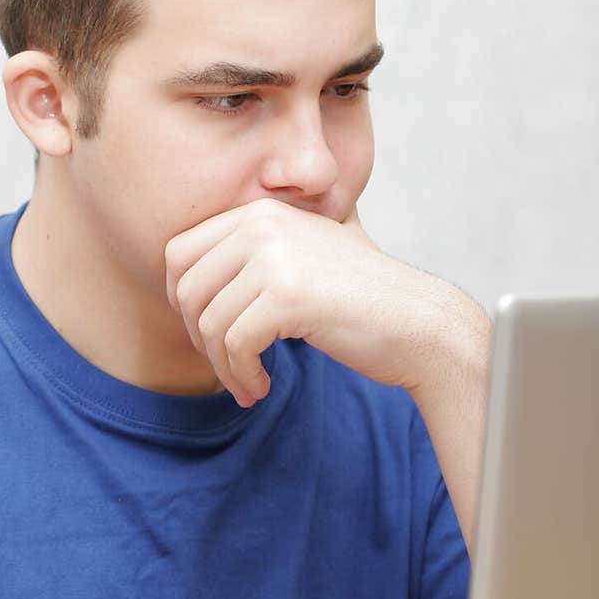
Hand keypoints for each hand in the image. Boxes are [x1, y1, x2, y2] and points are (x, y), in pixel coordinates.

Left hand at [165, 198, 449, 405]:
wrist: (419, 324)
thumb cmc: (362, 300)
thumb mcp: (306, 254)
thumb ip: (257, 249)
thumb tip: (183, 270)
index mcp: (260, 212)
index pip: (180, 252)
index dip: (182, 301)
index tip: (208, 333)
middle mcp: (262, 224)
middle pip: (185, 288)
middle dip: (197, 337)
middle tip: (227, 365)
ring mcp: (274, 257)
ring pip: (208, 323)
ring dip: (224, 366)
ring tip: (249, 384)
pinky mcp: (287, 296)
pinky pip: (234, 345)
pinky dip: (242, 375)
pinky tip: (261, 386)